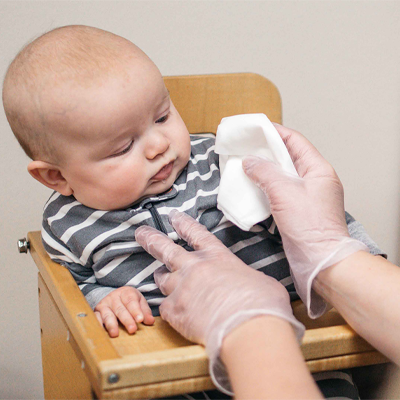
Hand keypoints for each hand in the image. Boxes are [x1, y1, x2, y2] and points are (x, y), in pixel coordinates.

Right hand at [94, 286, 154, 337]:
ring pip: (108, 315)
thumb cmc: (130, 300)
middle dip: (127, 320)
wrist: (115, 295)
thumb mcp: (139, 302)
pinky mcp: (96, 312)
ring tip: (115, 334)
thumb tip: (150, 321)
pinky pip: (96, 319)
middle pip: (120, 309)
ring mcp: (104, 305)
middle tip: (132, 330)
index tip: (140, 319)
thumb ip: (145, 311)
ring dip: (111, 325)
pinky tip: (101, 333)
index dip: (136, 310)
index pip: (131, 301)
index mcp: (126, 293)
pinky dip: (98, 325)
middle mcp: (114, 298)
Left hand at [135, 210, 303, 393]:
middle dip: (150, 239)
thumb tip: (248, 285)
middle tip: (140, 233)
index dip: (183, 223)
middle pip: (165, 248)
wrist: (247, 328)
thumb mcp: (260, 281)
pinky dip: (169, 308)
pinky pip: (164, 306)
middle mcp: (194, 267)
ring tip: (160, 278)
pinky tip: (176, 313)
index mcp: (216, 256)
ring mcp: (181, 287)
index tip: (172, 216)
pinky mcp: (174, 310)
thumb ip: (245, 278)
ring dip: (161, 277)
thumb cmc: (261, 303)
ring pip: (161, 278)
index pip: (195, 233)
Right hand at [243, 124, 367, 317]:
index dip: (276, 132)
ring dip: (265, 169)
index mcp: (318, 170)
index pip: (295, 142)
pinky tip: (252, 186)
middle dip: (267, 151)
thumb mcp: (284, 192)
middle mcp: (315, 180)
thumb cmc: (310, 226)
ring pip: (283, 175)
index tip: (257, 128)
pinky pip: (280, 191)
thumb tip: (250, 161)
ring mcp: (307, 196)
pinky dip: (266, 186)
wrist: (320, 260)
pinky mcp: (298, 210)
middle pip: (288, 157)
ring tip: (245, 164)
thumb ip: (265, 172)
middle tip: (246, 147)